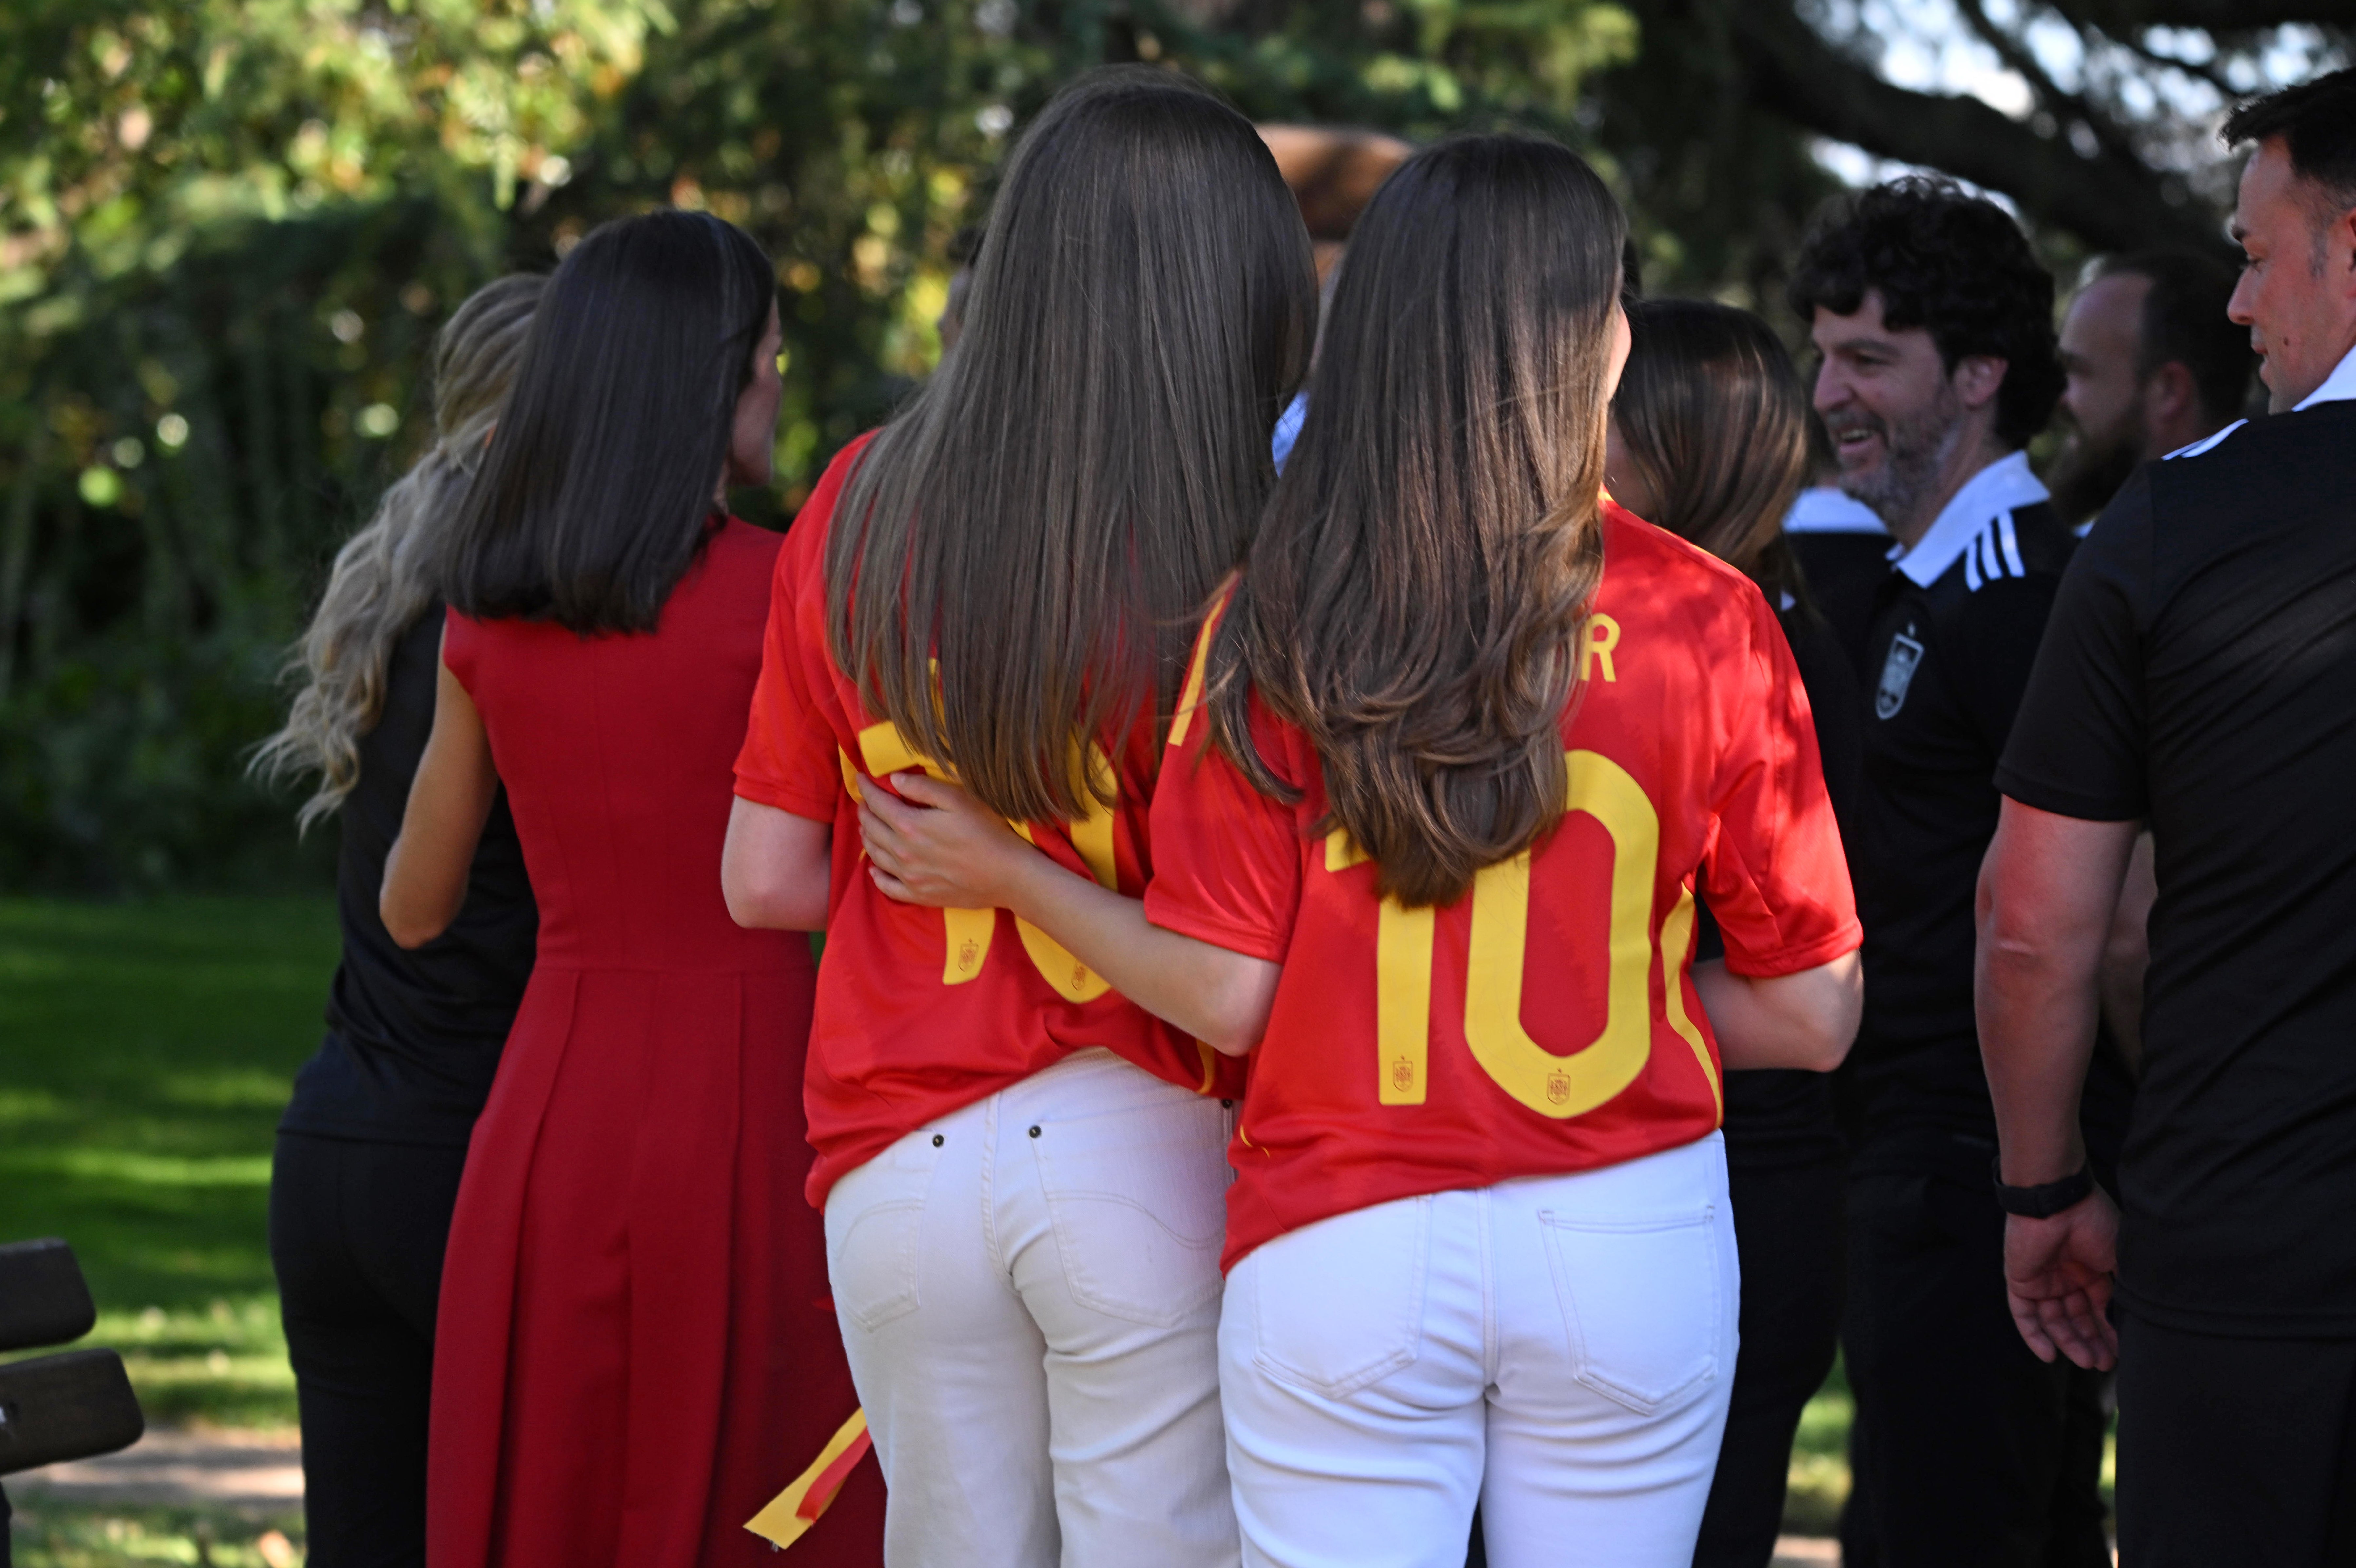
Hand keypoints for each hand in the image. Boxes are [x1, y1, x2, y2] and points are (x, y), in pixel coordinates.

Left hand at [858, 770, 1031, 908]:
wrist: (1008, 875)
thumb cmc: (988, 832)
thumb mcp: (959, 799)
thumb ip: (923, 787)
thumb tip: (894, 780)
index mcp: (910, 825)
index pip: (877, 803)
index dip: (866, 789)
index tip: (860, 778)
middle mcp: (903, 853)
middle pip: (872, 829)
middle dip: (864, 812)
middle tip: (865, 801)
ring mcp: (910, 877)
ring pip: (875, 855)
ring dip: (866, 838)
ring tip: (867, 826)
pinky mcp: (920, 895)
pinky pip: (887, 887)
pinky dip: (876, 875)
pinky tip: (874, 868)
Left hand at [2003, 1185, 2120, 1370]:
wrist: (2057, 1200)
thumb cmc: (2092, 1221)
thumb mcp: (2118, 1257)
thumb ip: (2122, 1287)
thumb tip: (2133, 1316)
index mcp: (2090, 1268)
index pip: (2099, 1307)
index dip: (2109, 1331)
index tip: (2121, 1352)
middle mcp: (2066, 1275)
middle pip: (2077, 1318)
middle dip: (2091, 1342)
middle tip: (2105, 1365)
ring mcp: (2042, 1279)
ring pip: (2054, 1320)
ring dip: (2069, 1342)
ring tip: (2087, 1362)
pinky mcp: (2019, 1280)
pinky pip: (2023, 1314)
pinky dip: (2034, 1335)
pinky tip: (2049, 1356)